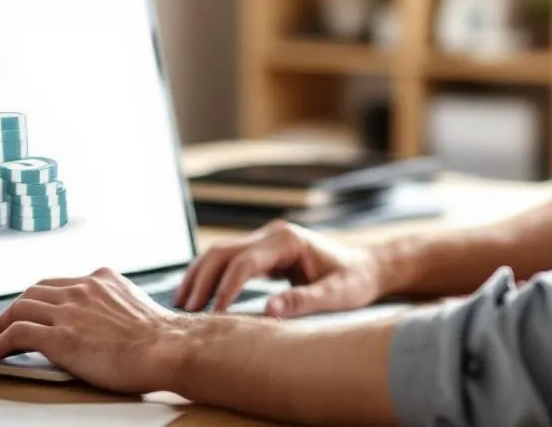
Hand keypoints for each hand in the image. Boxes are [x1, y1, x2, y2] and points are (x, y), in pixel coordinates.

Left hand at [0, 267, 185, 393]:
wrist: (169, 349)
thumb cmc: (161, 339)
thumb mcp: (136, 307)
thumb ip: (113, 306)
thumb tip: (105, 323)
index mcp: (102, 279)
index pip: (59, 282)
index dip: (40, 298)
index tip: (32, 311)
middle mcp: (83, 288)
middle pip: (34, 291)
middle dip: (16, 308)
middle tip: (5, 325)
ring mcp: (70, 311)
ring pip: (20, 308)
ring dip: (0, 325)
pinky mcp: (61, 337)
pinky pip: (16, 334)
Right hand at [175, 220, 383, 317]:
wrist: (369, 267)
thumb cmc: (356, 281)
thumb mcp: (337, 295)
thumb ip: (304, 301)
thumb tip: (269, 311)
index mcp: (287, 240)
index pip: (244, 262)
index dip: (226, 289)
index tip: (214, 316)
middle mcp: (272, 234)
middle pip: (223, 252)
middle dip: (202, 280)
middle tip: (185, 311)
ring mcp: (267, 239)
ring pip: (221, 253)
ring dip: (200, 276)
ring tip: (182, 305)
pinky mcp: (265, 250)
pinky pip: (230, 260)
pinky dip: (211, 276)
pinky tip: (199, 296)